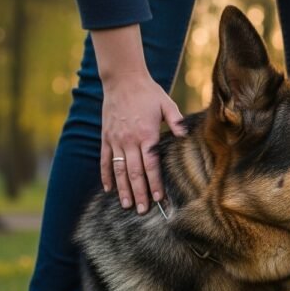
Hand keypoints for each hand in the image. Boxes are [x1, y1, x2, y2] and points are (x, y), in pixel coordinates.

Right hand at [92, 24, 184, 214]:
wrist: (122, 79)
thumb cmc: (148, 93)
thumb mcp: (167, 104)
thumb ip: (177, 121)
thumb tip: (184, 135)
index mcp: (146, 134)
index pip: (151, 165)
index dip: (154, 183)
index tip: (158, 199)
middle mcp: (129, 140)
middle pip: (134, 173)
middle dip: (139, 193)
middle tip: (142, 210)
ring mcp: (115, 140)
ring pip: (119, 170)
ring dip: (123, 189)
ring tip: (126, 205)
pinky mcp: (106, 137)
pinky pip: (104, 160)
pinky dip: (106, 176)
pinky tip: (109, 189)